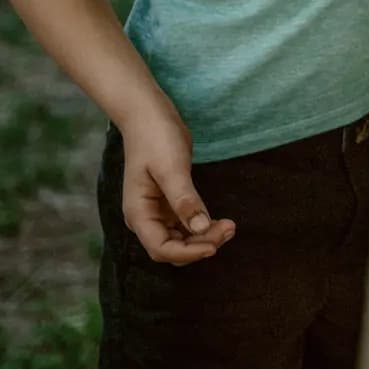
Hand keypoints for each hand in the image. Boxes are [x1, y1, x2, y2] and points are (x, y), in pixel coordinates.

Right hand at [118, 106, 235, 264]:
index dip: (188, 253)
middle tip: (229, 228)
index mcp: (138, 213)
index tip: (215, 246)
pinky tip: (219, 221)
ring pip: (180, 239)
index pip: (161, 248)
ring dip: (204, 238)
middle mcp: (145, 217)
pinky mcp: (169, 202)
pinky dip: (201, 227)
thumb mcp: (172, 168)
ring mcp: (156, 211)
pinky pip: (185, 225)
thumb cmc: (156, 138)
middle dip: (200, 245)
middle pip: (172, 248)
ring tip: (230, 227)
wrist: (149, 115)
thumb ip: (185, 199)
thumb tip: (201, 228)